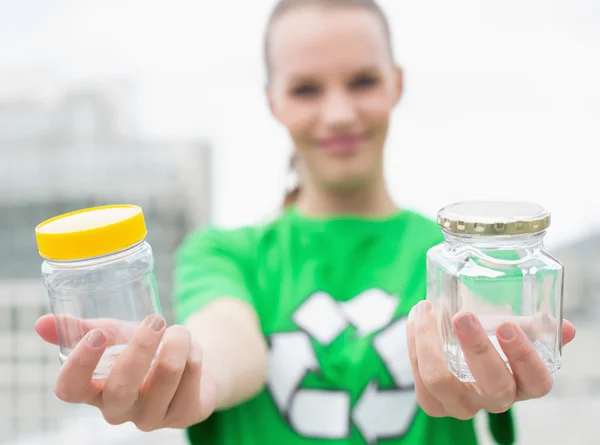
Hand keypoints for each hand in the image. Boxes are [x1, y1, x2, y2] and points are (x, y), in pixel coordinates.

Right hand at [35, 314, 217, 430]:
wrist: (187, 364)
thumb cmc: (144, 350)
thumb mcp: (116, 335)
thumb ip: (85, 328)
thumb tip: (42, 323)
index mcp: (94, 390)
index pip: (70, 390)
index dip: (79, 365)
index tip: (97, 335)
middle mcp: (119, 409)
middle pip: (121, 388)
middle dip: (140, 349)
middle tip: (155, 320)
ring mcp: (152, 417)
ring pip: (165, 378)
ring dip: (177, 343)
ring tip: (179, 328)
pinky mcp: (184, 415)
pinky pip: (192, 380)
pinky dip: (195, 353)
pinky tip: (192, 347)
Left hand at [406, 301, 575, 418]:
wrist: (456, 358)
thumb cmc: (493, 343)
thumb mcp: (517, 335)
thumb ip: (536, 329)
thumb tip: (564, 327)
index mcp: (522, 385)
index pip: (537, 382)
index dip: (524, 357)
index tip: (508, 326)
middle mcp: (494, 400)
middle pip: (492, 385)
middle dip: (477, 348)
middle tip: (462, 315)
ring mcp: (461, 405)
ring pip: (441, 380)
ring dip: (430, 341)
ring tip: (427, 309)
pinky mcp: (432, 403)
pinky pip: (418, 376)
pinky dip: (414, 342)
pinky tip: (416, 318)